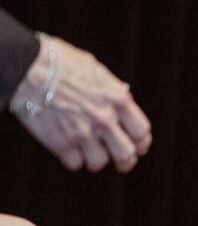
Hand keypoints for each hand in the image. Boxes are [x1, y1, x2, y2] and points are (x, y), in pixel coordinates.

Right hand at [10, 34, 152, 171]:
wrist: (27, 66)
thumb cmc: (59, 62)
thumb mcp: (96, 71)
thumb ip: (111, 90)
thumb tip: (121, 100)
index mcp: (118, 99)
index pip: (141, 131)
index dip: (141, 143)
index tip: (139, 147)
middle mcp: (104, 119)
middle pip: (127, 154)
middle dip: (126, 162)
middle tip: (122, 163)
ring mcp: (83, 132)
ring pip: (100, 163)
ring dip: (95, 160)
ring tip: (88, 153)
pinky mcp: (60, 143)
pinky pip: (75, 163)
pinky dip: (73, 160)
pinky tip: (69, 150)